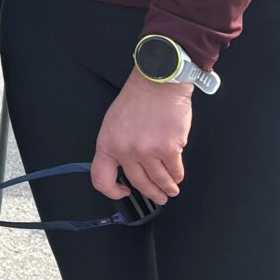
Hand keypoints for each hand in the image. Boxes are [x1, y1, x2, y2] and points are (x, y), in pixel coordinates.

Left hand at [92, 70, 193, 204]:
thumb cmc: (138, 98)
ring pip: (158, 180)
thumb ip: (117, 145)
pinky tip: (178, 176)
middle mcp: (125, 150)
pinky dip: (178, 175)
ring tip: (171, 190)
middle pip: (137, 183)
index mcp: (107, 143)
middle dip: (150, 193)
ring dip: (167, 188)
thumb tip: (125, 167)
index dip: (112, 192)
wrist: (158, 82)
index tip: (123, 192)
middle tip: (158, 197)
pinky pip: (175, 170)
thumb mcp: (114, 123)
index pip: (101, 178)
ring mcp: (147, 151)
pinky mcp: (168, 148)